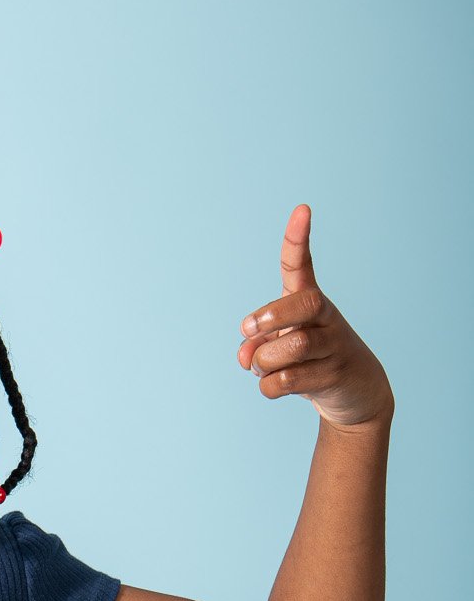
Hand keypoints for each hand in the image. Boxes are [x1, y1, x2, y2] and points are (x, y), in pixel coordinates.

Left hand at [237, 205, 392, 430]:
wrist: (355, 391)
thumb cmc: (308, 360)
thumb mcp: (276, 349)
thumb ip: (255, 346)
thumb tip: (246, 356)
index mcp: (309, 301)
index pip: (301, 265)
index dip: (298, 239)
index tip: (303, 209)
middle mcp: (325, 316)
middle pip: (303, 304)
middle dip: (270, 316)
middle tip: (248, 330)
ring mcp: (334, 344)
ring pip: (293, 346)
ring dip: (264, 362)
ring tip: (263, 369)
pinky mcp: (335, 374)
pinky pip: (288, 379)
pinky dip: (269, 386)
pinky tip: (274, 386)